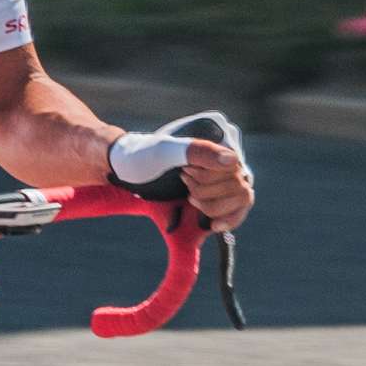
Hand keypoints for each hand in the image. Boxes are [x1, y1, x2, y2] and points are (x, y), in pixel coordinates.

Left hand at [110, 111, 254, 231]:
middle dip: (209, 192)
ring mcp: (223, 177)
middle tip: (184, 186)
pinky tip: (213, 226)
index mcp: (218, 139)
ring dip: (214, 206)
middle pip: (239, 185)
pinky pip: (237, 211)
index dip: (211, 179)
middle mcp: (225, 157)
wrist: (124, 169)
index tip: (184, 174)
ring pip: (242, 199)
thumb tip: (234, 162)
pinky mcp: (218, 195)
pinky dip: (229, 220)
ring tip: (190, 199)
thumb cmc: (142, 155)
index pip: (235, 168)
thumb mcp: (166, 151)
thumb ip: (199, 152)